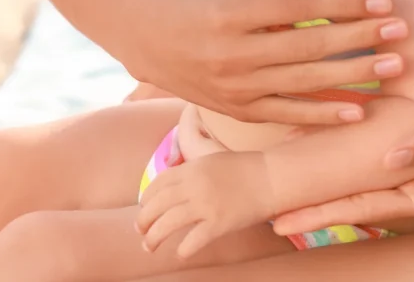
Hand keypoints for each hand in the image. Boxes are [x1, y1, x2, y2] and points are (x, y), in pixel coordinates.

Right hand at [126, 0, 409, 125]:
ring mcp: (233, 85)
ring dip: (353, 76)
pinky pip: (286, 113)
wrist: (145, 39)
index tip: (383, 3)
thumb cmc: (200, 5)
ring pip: (304, 82)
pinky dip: (322, 115)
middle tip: (401, 33)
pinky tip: (357, 111)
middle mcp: (233, 50)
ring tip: (392, 68)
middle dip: (360, 39)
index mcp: (233, 11)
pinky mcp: (236, 109)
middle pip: (309, 45)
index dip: (345, 5)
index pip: (301, 7)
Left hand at [136, 151, 274, 258]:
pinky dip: (183, 249)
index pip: (157, 185)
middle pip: (156, 206)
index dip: (145, 199)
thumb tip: (172, 188)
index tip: (143, 208)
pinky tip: (181, 252)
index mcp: (191, 168)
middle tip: (141, 231)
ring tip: (150, 246)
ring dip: (154, 238)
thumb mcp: (212, 160)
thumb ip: (191, 171)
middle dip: (143, 221)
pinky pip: (192, 241)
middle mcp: (193, 185)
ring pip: (167, 224)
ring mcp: (205, 205)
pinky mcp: (219, 223)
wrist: (272, 178)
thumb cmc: (245, 169)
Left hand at [271, 75, 413, 232]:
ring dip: (324, 171)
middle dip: (312, 201)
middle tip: (267, 206)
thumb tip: (390, 157)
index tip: (282, 218)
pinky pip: (371, 144)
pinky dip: (344, 140)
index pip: (363, 208)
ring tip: (283, 170)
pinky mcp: (413, 137)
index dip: (321, 212)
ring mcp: (413, 161)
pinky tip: (318, 128)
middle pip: (352, 195)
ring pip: (358, 171)